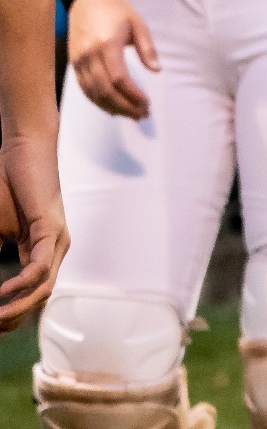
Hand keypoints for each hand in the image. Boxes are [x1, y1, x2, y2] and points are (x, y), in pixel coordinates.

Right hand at [0, 131, 63, 332]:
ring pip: (43, 289)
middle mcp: (53, 251)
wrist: (21, 152)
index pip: (28, 295)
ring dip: (17, 309)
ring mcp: (57, 242)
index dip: (9, 315)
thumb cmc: (4, 187)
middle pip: (37, 298)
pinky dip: (23, 284)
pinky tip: (3, 293)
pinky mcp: (52, 229)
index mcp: (39, 253)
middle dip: (12, 319)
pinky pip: (41, 267)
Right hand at [67, 0, 156, 119]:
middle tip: (141, 114)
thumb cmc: (117, 10)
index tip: (146, 103)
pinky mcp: (73, 63)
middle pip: (105, 90)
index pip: (119, 79)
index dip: (132, 95)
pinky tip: (111, 107)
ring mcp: (78, 61)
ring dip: (111, 107)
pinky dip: (97, 101)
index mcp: (107, 45)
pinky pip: (84, 88)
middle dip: (124, 106)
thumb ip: (147, 49)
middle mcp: (89, 56)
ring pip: (92, 93)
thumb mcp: (138, 25)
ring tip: (130, 114)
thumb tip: (157, 70)